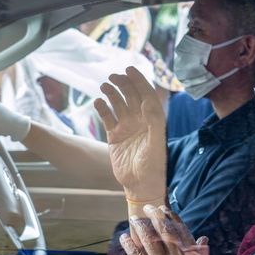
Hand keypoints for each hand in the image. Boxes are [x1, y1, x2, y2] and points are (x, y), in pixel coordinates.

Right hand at [93, 67, 165, 203]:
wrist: (140, 185)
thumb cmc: (153, 166)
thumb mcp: (156, 143)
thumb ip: (154, 122)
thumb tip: (147, 102)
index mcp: (153, 121)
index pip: (146, 95)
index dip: (139, 81)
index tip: (129, 69)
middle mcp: (140, 121)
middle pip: (132, 96)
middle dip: (123, 84)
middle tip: (113, 76)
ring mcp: (127, 128)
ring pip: (118, 105)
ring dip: (112, 94)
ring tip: (104, 86)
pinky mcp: (115, 136)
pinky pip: (107, 118)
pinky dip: (102, 109)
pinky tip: (97, 102)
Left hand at [119, 204, 199, 254]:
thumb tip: (203, 238)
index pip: (180, 231)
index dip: (172, 217)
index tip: (165, 207)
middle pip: (164, 231)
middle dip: (156, 216)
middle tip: (148, 207)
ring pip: (149, 239)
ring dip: (140, 226)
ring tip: (134, 218)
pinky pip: (135, 253)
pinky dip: (129, 243)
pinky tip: (124, 237)